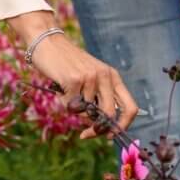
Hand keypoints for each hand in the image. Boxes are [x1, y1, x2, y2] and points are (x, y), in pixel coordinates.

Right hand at [10, 12, 138, 139]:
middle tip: (85, 134)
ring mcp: (91, 77)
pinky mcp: (74, 79)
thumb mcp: (91, 79)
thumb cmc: (69, 66)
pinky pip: (70, 105)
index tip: (110, 136)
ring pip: (86, 112)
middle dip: (98, 130)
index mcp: (113, 77)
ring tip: (68, 93)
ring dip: (75, 110)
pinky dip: (64, 102)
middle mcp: (106, 76)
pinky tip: (61, 88)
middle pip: (110, 114)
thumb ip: (98, 98)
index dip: (123, 125)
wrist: (49, 44)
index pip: (131, 107)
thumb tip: (101, 127)